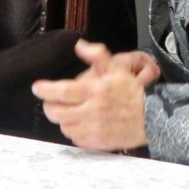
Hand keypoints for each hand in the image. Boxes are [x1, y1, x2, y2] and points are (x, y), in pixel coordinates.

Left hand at [32, 39, 147, 150]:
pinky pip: (75, 139)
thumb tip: (80, 45)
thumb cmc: (133, 93)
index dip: (45, 90)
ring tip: (68, 110)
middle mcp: (92, 111)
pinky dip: (73, 130)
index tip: (37, 87)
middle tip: (50, 100)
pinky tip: (79, 122)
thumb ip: (97, 55)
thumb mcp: (116, 68)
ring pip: (64, 126)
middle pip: (57, 112)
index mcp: (95, 91)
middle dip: (49, 105)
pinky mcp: (97, 143)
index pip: (62, 91)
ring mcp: (94, 129)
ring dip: (61, 118)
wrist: (152, 118)